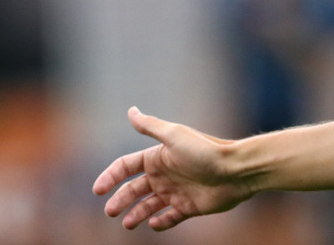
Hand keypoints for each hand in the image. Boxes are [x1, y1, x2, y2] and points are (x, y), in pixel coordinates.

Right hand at [92, 107, 255, 230]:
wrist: (236, 170)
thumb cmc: (205, 151)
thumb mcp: (174, 136)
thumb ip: (151, 126)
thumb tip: (131, 110)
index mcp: (158, 157)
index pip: (126, 167)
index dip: (110, 176)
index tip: (97, 190)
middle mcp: (165, 174)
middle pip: (134, 189)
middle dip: (120, 200)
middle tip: (110, 211)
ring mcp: (176, 191)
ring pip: (149, 206)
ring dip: (136, 214)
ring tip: (128, 223)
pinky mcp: (189, 206)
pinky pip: (170, 217)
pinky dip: (160, 222)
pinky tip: (154, 224)